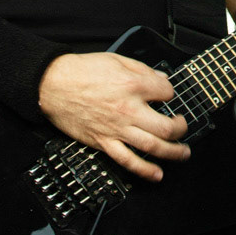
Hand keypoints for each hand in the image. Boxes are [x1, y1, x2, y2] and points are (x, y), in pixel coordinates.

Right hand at [37, 52, 188, 181]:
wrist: (53, 84)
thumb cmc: (81, 71)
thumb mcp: (117, 60)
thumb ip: (143, 70)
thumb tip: (161, 78)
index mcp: (133, 85)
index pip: (167, 93)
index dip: (170, 93)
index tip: (166, 95)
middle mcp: (128, 109)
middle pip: (166, 126)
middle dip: (180, 128)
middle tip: (182, 127)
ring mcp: (116, 129)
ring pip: (153, 146)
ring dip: (173, 152)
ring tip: (183, 153)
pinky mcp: (103, 142)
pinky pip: (127, 161)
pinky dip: (144, 170)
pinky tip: (157, 174)